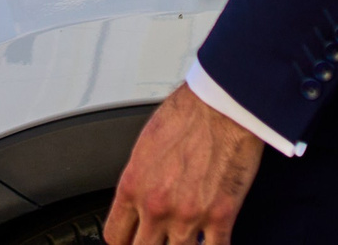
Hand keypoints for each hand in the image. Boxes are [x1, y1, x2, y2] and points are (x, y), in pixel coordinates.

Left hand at [103, 84, 263, 244]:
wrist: (221, 106)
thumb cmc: (186, 115)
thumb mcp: (145, 146)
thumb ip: (140, 180)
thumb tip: (140, 199)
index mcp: (133, 186)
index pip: (115, 235)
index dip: (124, 242)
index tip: (131, 241)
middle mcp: (156, 205)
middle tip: (157, 240)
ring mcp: (188, 215)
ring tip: (187, 236)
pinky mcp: (220, 216)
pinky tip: (212, 241)